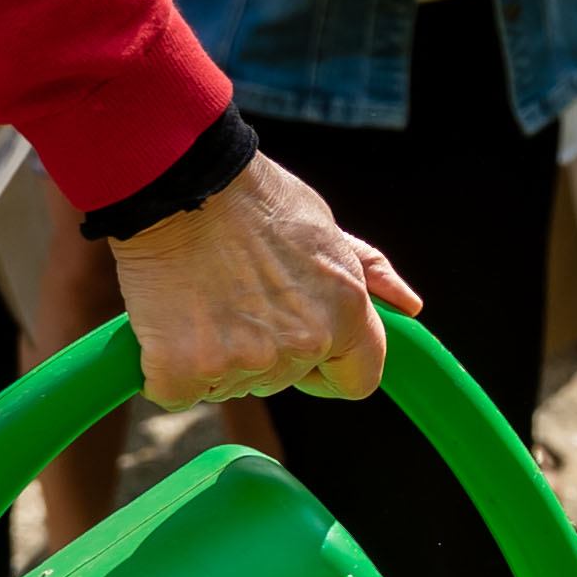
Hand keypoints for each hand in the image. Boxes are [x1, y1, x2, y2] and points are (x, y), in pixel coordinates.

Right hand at [110, 150, 402, 407]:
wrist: (179, 183)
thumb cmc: (251, 200)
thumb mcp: (326, 228)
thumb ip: (367, 274)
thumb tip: (409, 307)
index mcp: (344, 311)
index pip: (359, 380)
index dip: (332, 371)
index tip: (307, 355)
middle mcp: (301, 343)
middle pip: (283, 379)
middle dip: (262, 350)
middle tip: (231, 296)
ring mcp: (242, 362)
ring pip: (229, 384)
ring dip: (213, 356)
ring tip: (199, 298)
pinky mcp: (183, 372)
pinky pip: (178, 392)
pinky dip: (167, 368)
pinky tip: (167, 320)